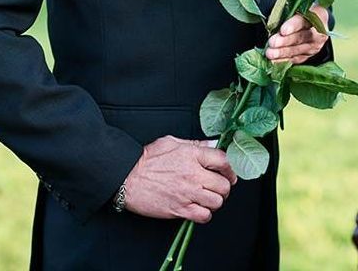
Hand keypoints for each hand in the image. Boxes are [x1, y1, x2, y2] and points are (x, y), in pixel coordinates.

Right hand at [123, 136, 237, 223]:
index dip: (230, 168)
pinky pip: (204, 216)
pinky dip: (205, 214)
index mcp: (192, 155)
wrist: (126, 177)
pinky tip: (199, 208)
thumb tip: (212, 144)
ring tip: (208, 198)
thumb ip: (194, 144)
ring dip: (215, 201)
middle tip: (219, 187)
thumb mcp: (171, 142)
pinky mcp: (179, 209)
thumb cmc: (146, 159)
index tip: (229, 172)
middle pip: (224, 184)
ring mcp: (187, 193)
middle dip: (224, 186)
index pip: (223, 160)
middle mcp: (193, 174)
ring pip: (217, 201)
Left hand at [265, 5, 328, 63]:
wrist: (311, 22)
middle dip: (285, 41)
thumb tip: (271, 20)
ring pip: (297, 50)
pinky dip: (284, 60)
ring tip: (270, 53)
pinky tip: (274, 60)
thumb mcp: (297, 6)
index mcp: (318, 14)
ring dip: (282, 52)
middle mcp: (319, 32)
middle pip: (301, 37)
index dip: (293, 25)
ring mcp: (315, 46)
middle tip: (272, 42)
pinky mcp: (308, 55)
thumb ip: (287, 11)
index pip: (306, 20)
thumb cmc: (301, 11)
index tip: (283, 30)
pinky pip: (296, 59)